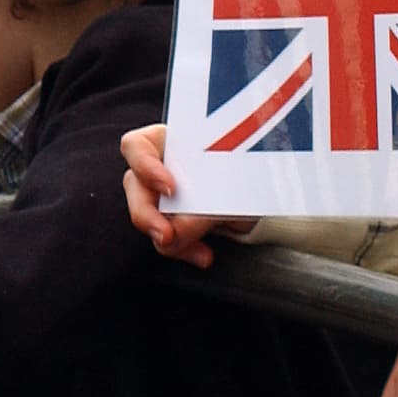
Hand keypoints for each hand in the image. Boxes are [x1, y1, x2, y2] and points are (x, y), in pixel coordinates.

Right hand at [120, 123, 253, 268]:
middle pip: (135, 187)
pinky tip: (203, 255)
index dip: (146, 167)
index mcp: (168, 141)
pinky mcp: (172, 221)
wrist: (263, 192)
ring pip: (148, 219)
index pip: (136, 146)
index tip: (170, 188)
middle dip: (148, 216)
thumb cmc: (245, 169)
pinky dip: (184, 250)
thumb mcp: (230, 180)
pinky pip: (167, 240)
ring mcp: (162, 194)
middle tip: (167, 235)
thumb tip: (177, 228)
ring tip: (202, 251)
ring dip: (172, 240)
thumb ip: (202, 199)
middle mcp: (158, 166)